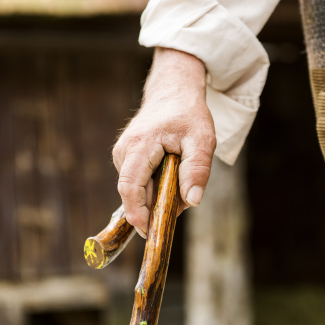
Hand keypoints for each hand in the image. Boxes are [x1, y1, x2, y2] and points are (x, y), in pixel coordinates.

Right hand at [113, 48, 215, 237]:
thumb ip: (197, 170)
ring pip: (136, 189)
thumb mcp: (202, 139)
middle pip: (133, 192)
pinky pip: (138, 182)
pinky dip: (154, 187)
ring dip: (157, 195)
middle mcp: (124, 151)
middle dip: (154, 206)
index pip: (130, 187)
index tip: (149, 232)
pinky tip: (170, 175)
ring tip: (179, 180)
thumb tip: (192, 202)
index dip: (137, 213)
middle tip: (180, 203)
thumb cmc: (188, 114)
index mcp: (139, 145)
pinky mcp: (126, 158)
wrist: (172, 92)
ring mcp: (122, 155)